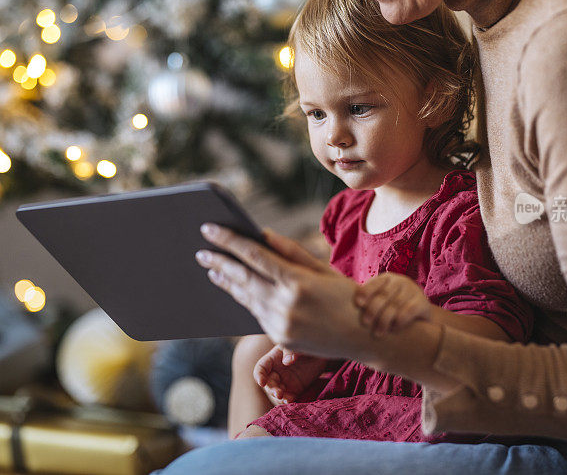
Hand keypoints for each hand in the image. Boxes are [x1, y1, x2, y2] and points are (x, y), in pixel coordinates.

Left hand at [195, 224, 367, 359]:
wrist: (365, 337)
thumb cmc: (348, 296)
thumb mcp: (323, 269)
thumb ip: (291, 252)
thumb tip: (262, 234)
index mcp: (298, 282)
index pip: (254, 255)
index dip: (229, 240)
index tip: (210, 229)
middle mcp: (286, 305)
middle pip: (243, 277)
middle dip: (219, 261)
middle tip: (201, 250)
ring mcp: (281, 325)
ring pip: (245, 297)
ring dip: (226, 281)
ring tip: (212, 268)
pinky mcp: (280, 338)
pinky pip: (256, 313)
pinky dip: (244, 298)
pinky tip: (235, 288)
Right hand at [254, 345, 328, 403]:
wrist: (321, 355)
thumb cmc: (308, 346)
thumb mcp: (300, 345)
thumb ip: (292, 350)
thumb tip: (286, 362)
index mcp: (274, 358)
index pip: (261, 368)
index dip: (259, 375)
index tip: (262, 382)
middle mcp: (277, 372)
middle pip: (268, 383)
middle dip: (271, 389)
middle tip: (279, 393)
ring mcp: (285, 382)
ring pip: (276, 393)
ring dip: (279, 397)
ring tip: (287, 398)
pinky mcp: (294, 390)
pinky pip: (288, 398)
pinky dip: (288, 401)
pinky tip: (292, 401)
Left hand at [355, 272, 433, 336]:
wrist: (421, 314)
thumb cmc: (392, 308)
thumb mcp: (381, 300)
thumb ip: (367, 301)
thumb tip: (341, 309)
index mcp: (387, 279)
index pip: (376, 283)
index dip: (366, 292)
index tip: (358, 303)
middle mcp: (401, 282)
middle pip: (384, 295)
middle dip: (373, 309)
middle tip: (365, 323)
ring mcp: (413, 291)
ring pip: (396, 304)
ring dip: (385, 320)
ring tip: (378, 333)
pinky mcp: (423, 303)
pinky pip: (410, 311)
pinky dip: (401, 321)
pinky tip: (394, 330)